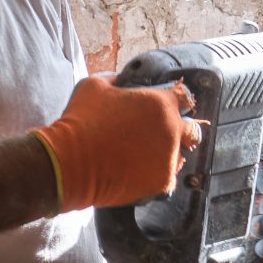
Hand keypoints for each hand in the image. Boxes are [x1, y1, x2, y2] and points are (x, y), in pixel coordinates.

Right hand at [32, 76, 200, 211]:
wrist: (70, 163)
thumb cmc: (81, 122)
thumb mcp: (94, 86)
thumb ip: (115, 80)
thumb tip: (121, 82)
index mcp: (160, 103)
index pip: (184, 98)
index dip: (175, 101)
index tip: (167, 107)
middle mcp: (171, 130)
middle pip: (191, 130)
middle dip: (180, 130)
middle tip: (159, 135)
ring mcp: (169, 158)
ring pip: (180, 155)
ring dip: (168, 154)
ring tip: (144, 156)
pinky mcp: (162, 182)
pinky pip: (169, 178)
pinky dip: (157, 175)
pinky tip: (140, 172)